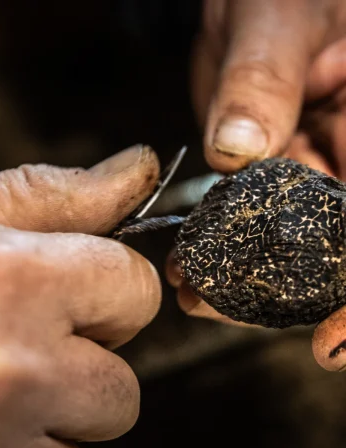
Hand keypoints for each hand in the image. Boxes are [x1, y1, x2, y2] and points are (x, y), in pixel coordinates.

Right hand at [0, 145, 160, 447]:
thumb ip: (64, 197)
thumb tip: (137, 169)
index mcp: (14, 283)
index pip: (137, 290)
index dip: (116, 286)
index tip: (89, 287)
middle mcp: (11, 372)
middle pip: (125, 382)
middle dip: (93, 355)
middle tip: (36, 331)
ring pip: (90, 436)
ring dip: (62, 408)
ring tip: (2, 375)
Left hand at [169, 0, 345, 368]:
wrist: (253, 7)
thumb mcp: (273, 21)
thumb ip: (260, 82)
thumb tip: (238, 150)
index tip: (331, 340)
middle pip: (335, 252)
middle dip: (286, 295)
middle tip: (221, 306)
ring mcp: (315, 179)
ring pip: (292, 250)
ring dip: (244, 279)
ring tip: (193, 292)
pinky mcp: (276, 183)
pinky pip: (255, 228)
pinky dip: (224, 251)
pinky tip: (189, 265)